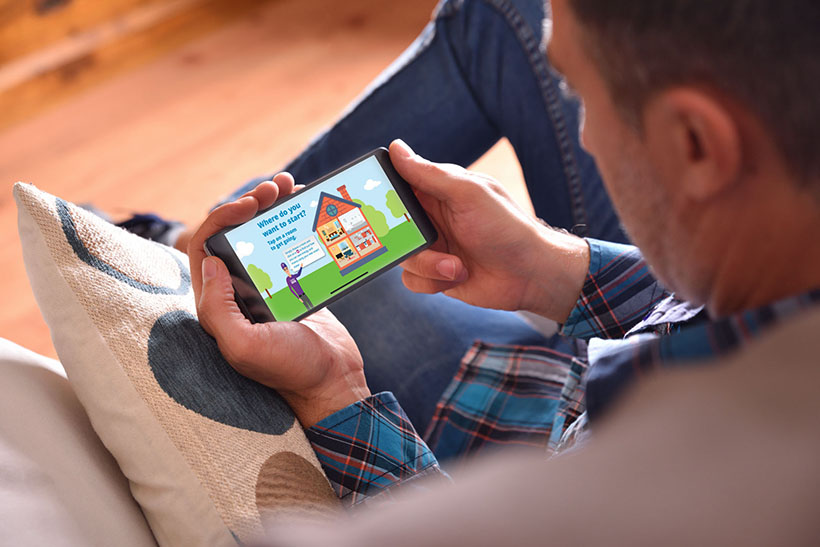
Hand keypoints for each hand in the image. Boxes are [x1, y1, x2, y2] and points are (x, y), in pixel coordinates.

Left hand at [188, 175, 368, 426]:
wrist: (333, 383)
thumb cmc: (290, 370)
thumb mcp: (245, 347)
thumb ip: (218, 309)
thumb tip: (210, 262)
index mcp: (218, 304)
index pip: (206, 247)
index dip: (222, 217)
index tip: (251, 204)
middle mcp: (238, 292)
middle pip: (234, 234)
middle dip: (249, 203)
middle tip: (273, 187)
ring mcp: (268, 286)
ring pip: (261, 235)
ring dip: (271, 207)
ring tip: (288, 186)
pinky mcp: (295, 285)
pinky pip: (289, 246)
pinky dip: (293, 223)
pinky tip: (304, 206)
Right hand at [392, 140, 589, 322]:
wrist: (531, 274)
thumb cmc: (505, 226)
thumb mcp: (467, 193)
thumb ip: (429, 174)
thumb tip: (396, 148)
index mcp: (436, 190)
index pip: (396, 184)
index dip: (380, 193)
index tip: (371, 203)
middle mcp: (431, 217)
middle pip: (391, 226)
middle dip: (402, 238)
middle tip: (421, 241)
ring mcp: (433, 246)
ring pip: (401, 256)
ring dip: (427, 264)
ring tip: (456, 265)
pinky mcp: (436, 274)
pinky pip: (412, 279)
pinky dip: (432, 281)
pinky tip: (457, 275)